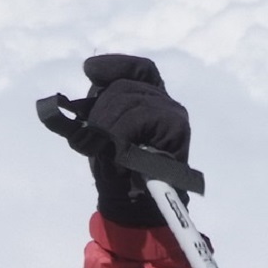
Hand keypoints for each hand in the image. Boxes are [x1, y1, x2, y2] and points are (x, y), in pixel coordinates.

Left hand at [76, 54, 189, 227]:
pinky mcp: (177, 127)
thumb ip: (99, 105)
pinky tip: (118, 151)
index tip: (90, 70)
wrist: (135, 202)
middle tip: (94, 140)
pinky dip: (119, 134)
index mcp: (149, 98)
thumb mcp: (101, 131)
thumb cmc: (117, 167)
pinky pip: (137, 117)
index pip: (138, 69)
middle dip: (99, 112)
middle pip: (123, 86)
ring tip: (108, 151)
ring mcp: (172, 113)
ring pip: (127, 100)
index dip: (115, 65)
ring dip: (106, 127)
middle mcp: (164, 101)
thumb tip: (90, 74)